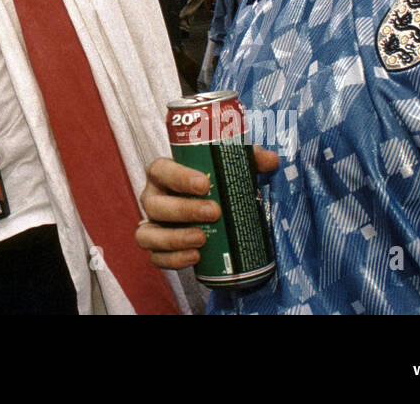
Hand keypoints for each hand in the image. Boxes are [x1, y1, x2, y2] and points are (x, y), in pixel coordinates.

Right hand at [135, 148, 278, 269]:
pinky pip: (156, 257)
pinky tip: (195, 257)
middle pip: (154, 204)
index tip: (205, 183)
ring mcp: (152, 224)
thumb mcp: (228, 169)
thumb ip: (248, 161)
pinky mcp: (157, 248)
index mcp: (163, 173)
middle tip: (214, 212)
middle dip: (183, 210)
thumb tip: (270, 160)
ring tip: (202, 239)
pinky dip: (174, 259)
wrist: (206, 208)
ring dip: (174, 238)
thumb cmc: (212, 184)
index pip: (161, 169)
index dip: (178, 176)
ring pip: (148, 234)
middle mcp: (152, 198)